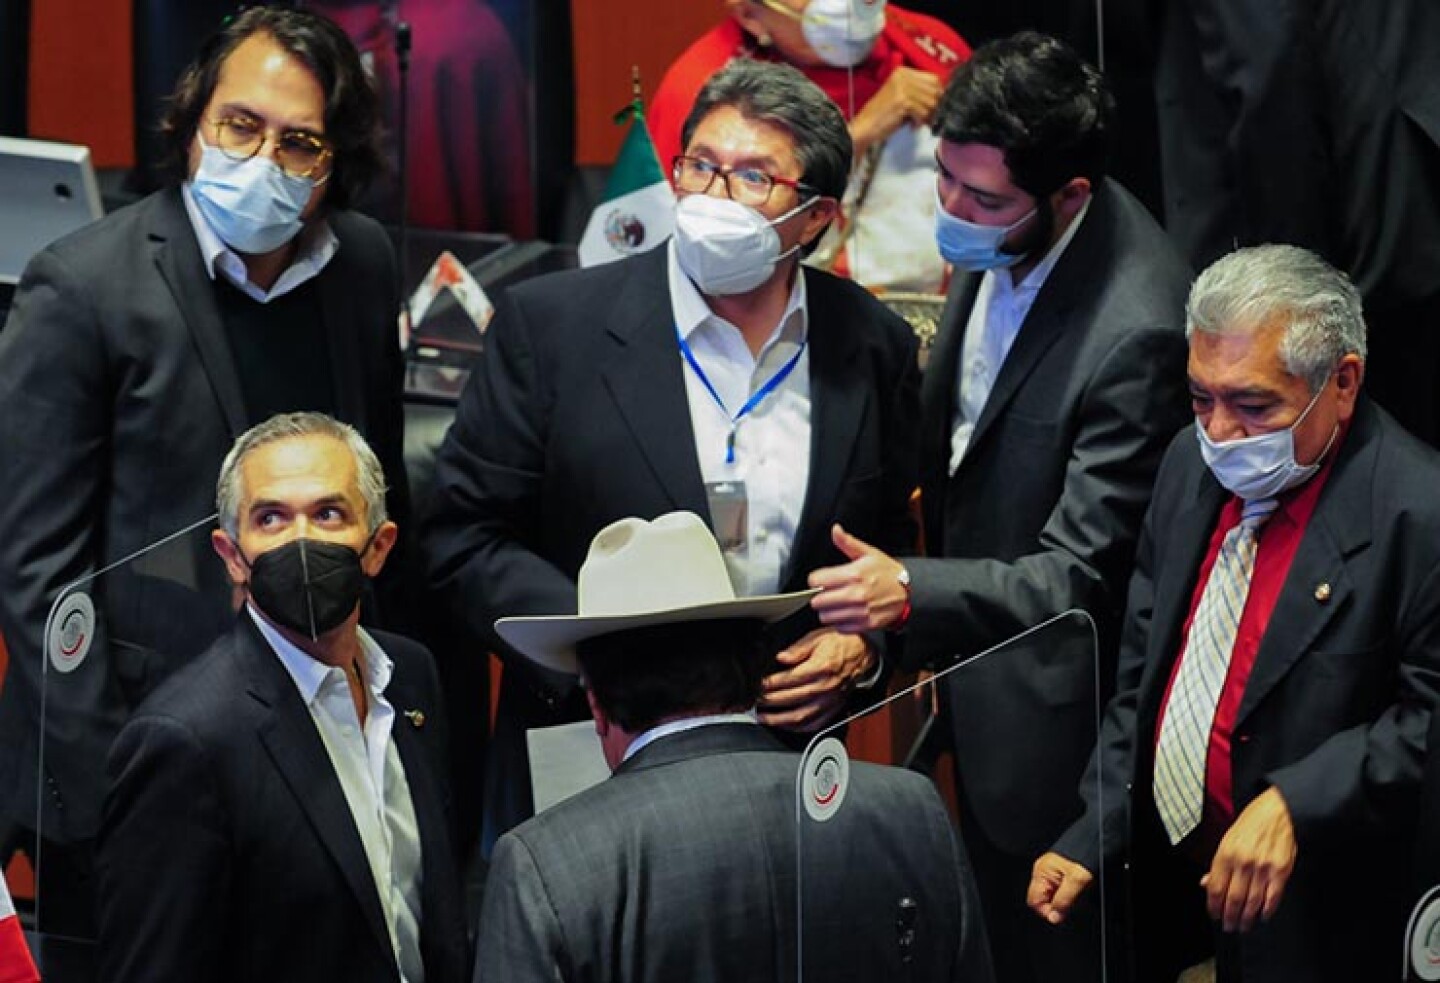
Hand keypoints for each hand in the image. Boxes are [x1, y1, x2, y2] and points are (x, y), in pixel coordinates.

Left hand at [757, 628, 874, 731]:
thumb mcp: (817, 637)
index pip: (789, 679)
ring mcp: (830, 701)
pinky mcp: (833, 709)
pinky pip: (813, 725)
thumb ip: (797, 649)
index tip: (758, 685)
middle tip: (755, 701)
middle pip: (791, 699)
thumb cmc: (839, 644)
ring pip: (800, 717)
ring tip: (763, 718)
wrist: (862, 654)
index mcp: (821, 667)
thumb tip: (781, 658)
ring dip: (778, 720)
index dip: (770, 684)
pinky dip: (796, 728)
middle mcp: (826, 687)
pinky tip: (783, 725)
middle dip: (769, 702)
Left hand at [808, 524, 909, 632]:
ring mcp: (860, 611)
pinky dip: (840, 622)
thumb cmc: (887, 572)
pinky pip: (839, 627)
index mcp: (853, 574)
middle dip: (820, 596)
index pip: (816, 581)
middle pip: (817, 601)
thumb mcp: (869, 553)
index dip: (816, 580)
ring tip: (838, 604)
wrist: (909, 592)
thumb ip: (848, 543)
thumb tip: (835, 529)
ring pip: (825, 616)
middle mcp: (855, 594)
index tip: (823, 580)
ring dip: (828, 611)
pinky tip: (848, 613)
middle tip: (829, 593)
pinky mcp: (865, 624)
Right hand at [849, 67, 944, 155]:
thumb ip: (919, 92)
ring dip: (926, 117)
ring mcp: (902, 87)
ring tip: (915, 122)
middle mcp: (903, 76)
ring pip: (930, 103)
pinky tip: (911, 126)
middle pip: (934, 90)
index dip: (937, 94)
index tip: (931, 107)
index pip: (933, 79)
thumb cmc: (884, 115)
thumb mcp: (902, 97)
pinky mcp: (902, 101)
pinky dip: (919, 122)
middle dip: (932, 107)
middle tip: (924, 119)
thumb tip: (942, 97)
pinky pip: (923, 112)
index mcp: (903, 71)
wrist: (865, 126)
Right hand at [1027, 852, 1093, 924]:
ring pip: (1055, 897)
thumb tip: (1053, 918)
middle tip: (1074, 902)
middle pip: (1045, 901)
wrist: (1095, 841)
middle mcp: (1044, 873)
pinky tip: (1080, 891)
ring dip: (1067, 901)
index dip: (1047, 911)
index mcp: (1041, 873)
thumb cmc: (1084, 855)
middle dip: (1059, 906)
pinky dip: (1072, 895)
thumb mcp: (1076, 881)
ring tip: (1079, 894)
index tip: (1062, 914)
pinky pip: (1063, 891)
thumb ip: (1063, 901)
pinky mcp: (1063, 873)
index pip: (1034, 902)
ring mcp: (1053, 873)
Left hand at [1201, 786, 1296, 931]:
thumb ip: (1217, 864)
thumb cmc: (1251, 824)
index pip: (1215, 887)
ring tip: (1243, 926)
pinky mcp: (1281, 871)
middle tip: (1228, 926)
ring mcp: (1263, 867)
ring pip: (1252, 901)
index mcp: (1226, 853)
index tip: (1214, 914)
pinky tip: (1262, 916)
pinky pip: (1273, 897)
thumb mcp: (1227, 839)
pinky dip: (1267, 910)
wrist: (1277, 811)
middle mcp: (1243, 862)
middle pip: (1233, 898)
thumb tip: (1205, 882)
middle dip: (1229, 917)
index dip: (1213, 905)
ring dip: (1246, 918)